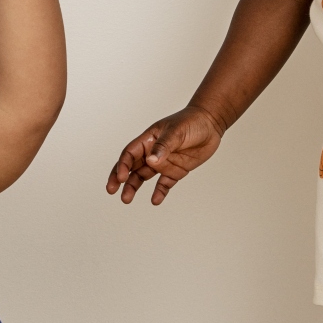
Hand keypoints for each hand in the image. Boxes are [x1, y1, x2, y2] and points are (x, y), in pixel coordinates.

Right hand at [106, 105, 223, 204]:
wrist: (210, 124)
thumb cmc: (191, 122)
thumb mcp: (176, 132)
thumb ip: (163, 146)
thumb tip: (150, 160)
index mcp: (148, 140)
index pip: (130, 153)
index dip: (123, 165)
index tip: (121, 177)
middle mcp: (152, 152)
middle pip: (131, 167)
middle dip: (120, 179)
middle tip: (112, 190)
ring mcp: (163, 162)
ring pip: (143, 177)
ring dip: (134, 187)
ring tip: (126, 199)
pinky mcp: (175, 170)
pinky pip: (164, 184)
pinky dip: (159, 192)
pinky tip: (155, 200)